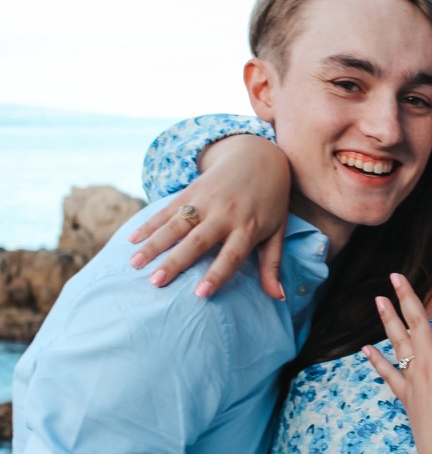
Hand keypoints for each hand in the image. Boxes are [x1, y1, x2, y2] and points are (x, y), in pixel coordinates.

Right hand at [128, 135, 290, 298]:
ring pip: (176, 224)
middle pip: (198, 241)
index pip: (231, 255)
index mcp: (248, 227)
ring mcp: (206, 201)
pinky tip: (132, 239)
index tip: (200, 294)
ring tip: (135, 264)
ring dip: (154, 244)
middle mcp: (225, 214)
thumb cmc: (269, 202)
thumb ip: (273, 264)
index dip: (216, 274)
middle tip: (156, 282)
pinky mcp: (191, 190)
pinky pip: (167, 209)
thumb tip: (278, 298)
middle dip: (176, 262)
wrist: (258, 156)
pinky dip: (149, 224)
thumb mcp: (276, 230)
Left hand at [363, 267, 431, 453]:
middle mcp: (430, 362)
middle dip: (407, 296)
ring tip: (378, 298)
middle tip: (395, 275)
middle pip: (417, 322)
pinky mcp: (405, 396)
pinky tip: (365, 349)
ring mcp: (414, 379)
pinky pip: (388, 374)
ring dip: (388, 319)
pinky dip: (377, 361)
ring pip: (398, 342)